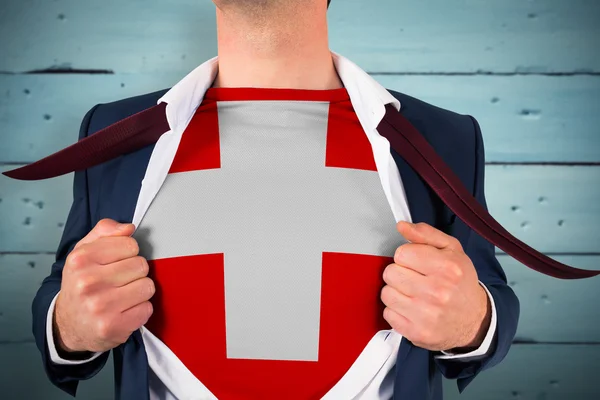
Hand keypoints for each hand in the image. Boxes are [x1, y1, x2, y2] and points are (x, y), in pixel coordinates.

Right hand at [54, 219, 154, 353]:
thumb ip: (105, 232)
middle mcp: (87, 283)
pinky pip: (147, 308)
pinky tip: (124, 311)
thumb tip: (129, 228)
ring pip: (148, 286)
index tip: (116, 262)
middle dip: (135, 273)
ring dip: (140, 291)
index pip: (130, 245)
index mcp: (81, 259)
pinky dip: (140, 310)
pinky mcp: (113, 326)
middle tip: (119, 282)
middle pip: (141, 265)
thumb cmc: (81, 284)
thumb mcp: (84, 252)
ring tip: (123, 296)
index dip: (128, 253)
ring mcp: (100, 307)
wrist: (68, 324)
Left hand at [381, 221, 490, 351]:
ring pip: (386, 293)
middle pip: (390, 273)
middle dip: (400, 274)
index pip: (402, 253)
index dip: (407, 256)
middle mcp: (437, 291)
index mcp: (447, 267)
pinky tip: (412, 309)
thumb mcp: (451, 250)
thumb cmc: (460, 282)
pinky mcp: (416, 332)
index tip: (417, 263)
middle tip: (415, 279)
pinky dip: (396, 311)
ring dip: (396, 292)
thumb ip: (425, 234)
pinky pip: (388, 314)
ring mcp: (426, 314)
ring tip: (413, 294)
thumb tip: (402, 226)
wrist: (474, 321)